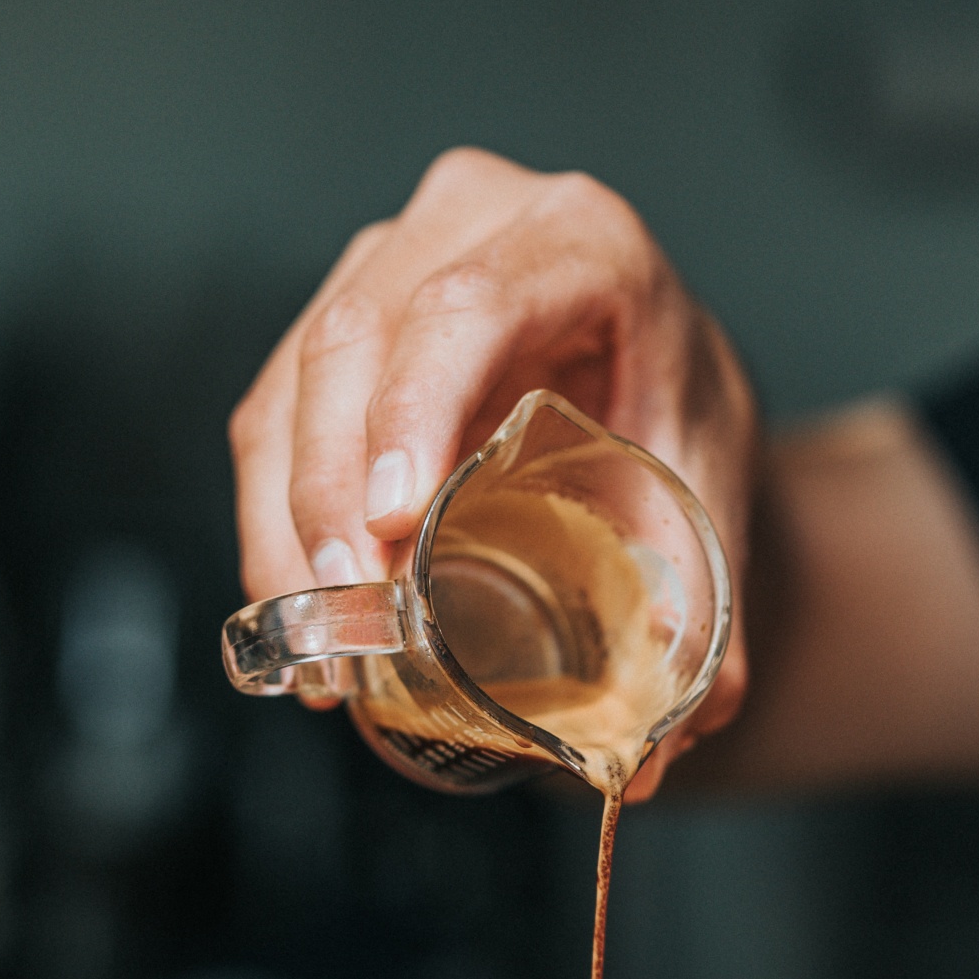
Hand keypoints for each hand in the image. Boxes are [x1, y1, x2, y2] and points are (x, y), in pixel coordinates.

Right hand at [228, 147, 758, 788]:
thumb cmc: (679, 417)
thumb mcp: (707, 497)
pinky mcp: (336, 316)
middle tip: (343, 616)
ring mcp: (392, 256)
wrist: (662, 382)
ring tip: (314, 641)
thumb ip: (700, 624)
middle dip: (329, 489)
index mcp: (584, 238)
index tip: (389, 521)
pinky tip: (290, 605)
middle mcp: (474, 219)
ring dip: (285, 519)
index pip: (471, 304)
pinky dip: (271, 514)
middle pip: (359, 337)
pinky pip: (273, 409)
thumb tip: (650, 759)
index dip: (413, 408)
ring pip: (296, 377)